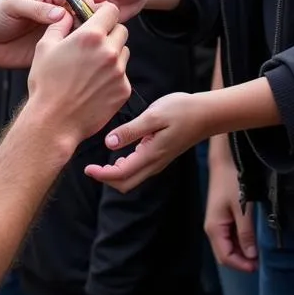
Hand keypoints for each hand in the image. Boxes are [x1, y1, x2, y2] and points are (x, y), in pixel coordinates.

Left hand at [0, 0, 92, 68]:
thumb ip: (36, 9)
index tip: (95, 13)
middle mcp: (60, 11)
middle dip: (95, 21)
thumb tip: (61, 15)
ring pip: (84, 33)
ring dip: (90, 39)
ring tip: (91, 48)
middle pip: (87, 13)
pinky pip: (73, 51)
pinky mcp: (56, 50)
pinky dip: (81, 54)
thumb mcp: (13, 7)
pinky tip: (83, 61)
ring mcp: (59, 31)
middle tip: (98, 33)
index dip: (90, 1)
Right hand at [25, 1, 130, 146]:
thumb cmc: (46, 85)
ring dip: (113, 54)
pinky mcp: (124, 90)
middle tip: (93, 45)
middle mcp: (109, 51)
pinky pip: (123, 75)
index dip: (104, 12)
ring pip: (124, 52)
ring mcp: (119, 72)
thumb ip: (60, 25)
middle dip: (109, 33)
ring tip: (92, 67)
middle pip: (121, 30)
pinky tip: (95, 85)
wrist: (54, 122)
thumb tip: (68, 13)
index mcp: (90, 36)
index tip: (98, 18)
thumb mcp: (45, 47)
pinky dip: (113, 76)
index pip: (112, 10)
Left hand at [84, 92, 205, 191]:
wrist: (206, 114)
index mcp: (150, 155)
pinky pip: (139, 169)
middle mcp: (154, 163)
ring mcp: (158, 161)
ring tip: (100, 162)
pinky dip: (124, 167)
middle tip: (90, 167)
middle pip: (126, 183)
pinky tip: (118, 152)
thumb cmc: (181, 111)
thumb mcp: (153, 116)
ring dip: (115, 174)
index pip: (121, 174)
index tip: (87, 168)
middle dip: (106, 179)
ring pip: (132, 178)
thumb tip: (109, 143)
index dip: (102, 175)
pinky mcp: (161, 156)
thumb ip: (131, 130)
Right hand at [205, 142, 257, 271]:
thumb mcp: (242, 210)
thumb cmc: (232, 183)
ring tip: (257, 251)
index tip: (258, 266)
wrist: (225, 161)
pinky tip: (250, 239)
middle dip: (241, 261)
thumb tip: (251, 256)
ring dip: (241, 252)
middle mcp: (212, 228)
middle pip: (225, 254)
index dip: (241, 265)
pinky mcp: (221, 217)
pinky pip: (229, 236)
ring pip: (227, 246)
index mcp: (214, 229)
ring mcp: (216, 223)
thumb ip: (246, 234)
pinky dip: (239, 242)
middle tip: (260, 261)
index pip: (225, 258)